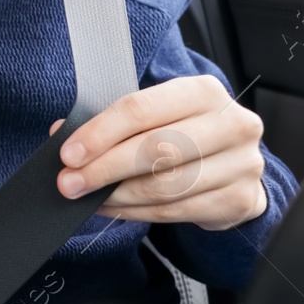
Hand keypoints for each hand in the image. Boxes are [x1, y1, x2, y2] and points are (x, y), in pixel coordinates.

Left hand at [53, 74, 268, 230]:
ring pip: (165, 185)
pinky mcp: (239, 200)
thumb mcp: (154, 114)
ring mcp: (242, 164)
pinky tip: (113, 208)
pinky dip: (136, 212)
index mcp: (204, 91)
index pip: (142, 108)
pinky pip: (176, 210)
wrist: (234, 163)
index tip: (68, 154)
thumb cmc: (183, 131)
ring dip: (118, 195)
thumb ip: (112, 121)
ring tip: (90, 197)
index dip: (100, 133)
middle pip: (155, 149)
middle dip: (104, 169)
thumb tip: (62, 134)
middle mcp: (231, 124)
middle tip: (69, 182)